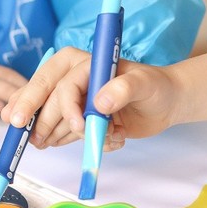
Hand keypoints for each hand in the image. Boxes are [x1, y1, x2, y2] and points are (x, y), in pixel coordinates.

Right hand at [3, 50, 206, 151]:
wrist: (166, 103)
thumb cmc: (156, 85)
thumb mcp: (144, 83)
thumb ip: (124, 88)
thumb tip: (99, 103)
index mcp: (83, 64)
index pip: (58, 84)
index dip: (47, 103)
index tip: (54, 124)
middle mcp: (74, 82)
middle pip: (47, 103)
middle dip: (44, 123)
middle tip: (39, 142)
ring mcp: (76, 103)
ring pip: (54, 122)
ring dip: (72, 137)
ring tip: (110, 135)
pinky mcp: (82, 121)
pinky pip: (69, 136)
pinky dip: (86, 144)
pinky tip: (113, 139)